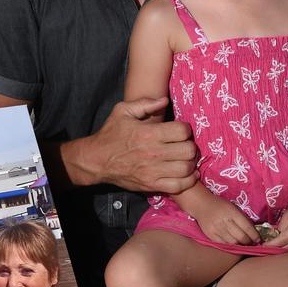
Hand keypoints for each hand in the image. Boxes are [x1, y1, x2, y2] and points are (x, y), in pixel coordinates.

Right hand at [71, 97, 197, 193]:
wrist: (96, 160)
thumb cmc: (110, 134)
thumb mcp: (122, 111)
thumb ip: (145, 104)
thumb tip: (165, 100)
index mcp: (148, 133)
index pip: (182, 131)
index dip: (185, 129)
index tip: (180, 130)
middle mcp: (152, 153)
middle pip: (188, 150)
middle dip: (190, 145)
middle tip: (185, 144)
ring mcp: (153, 171)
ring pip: (186, 168)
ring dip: (190, 162)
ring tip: (185, 158)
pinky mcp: (151, 185)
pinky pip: (179, 186)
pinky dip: (188, 180)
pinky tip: (187, 173)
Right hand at [193, 196, 259, 245]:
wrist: (201, 204)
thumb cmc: (220, 205)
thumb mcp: (233, 207)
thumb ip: (242, 218)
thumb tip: (253, 232)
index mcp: (232, 213)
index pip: (247, 228)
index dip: (255, 236)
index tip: (258, 239)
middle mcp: (225, 221)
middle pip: (241, 237)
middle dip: (249, 242)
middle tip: (252, 243)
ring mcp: (217, 229)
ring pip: (233, 243)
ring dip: (240, 245)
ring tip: (243, 244)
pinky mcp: (211, 235)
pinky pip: (224, 244)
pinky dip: (230, 245)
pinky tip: (233, 244)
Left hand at [266, 201, 287, 248]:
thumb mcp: (286, 217)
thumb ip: (280, 229)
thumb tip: (274, 238)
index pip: (279, 242)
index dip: (270, 245)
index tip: (262, 246)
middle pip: (285, 249)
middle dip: (275, 248)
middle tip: (267, 246)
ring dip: (283, 249)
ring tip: (274, 247)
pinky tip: (285, 245)